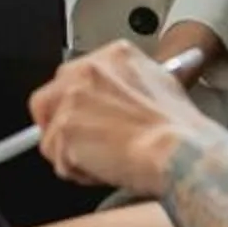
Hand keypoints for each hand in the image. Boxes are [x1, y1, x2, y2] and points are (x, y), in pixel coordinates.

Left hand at [28, 38, 216, 197]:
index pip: (72, 76)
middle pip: (48, 100)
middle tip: (86, 147)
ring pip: (50, 134)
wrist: (178, 151)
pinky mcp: (64, 128)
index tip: (85, 121)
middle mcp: (87, 69)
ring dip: (72, 154)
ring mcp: (72, 98)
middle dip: (63, 127)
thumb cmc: (179, 129)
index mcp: (113, 55)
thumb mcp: (161, 85)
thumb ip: (130, 84)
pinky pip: (57, 159)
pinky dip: (77, 171)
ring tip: (103, 162)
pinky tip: (102, 170)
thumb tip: (117, 98)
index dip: (77, 106)